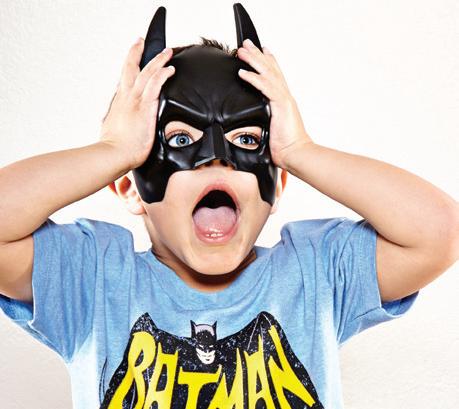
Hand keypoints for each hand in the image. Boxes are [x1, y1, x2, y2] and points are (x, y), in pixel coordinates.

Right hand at [99, 38, 174, 168]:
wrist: (114, 154)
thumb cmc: (114, 148)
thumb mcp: (111, 129)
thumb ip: (115, 121)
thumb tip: (114, 120)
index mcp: (118, 103)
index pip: (124, 80)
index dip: (128, 67)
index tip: (132, 59)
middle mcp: (125, 97)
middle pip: (130, 67)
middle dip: (136, 52)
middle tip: (140, 41)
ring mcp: (134, 100)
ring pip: (146, 72)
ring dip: (157, 60)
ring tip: (166, 52)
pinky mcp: (145, 107)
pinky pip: (155, 84)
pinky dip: (162, 74)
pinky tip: (170, 69)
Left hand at [237, 39, 312, 168]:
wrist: (295, 154)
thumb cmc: (285, 147)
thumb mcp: (273, 130)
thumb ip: (266, 121)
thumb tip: (255, 123)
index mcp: (284, 101)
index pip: (276, 76)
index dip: (269, 61)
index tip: (261, 49)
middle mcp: (285, 97)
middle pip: (271, 69)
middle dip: (258, 55)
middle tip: (246, 43)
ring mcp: (283, 100)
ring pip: (267, 74)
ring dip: (253, 61)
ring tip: (241, 52)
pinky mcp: (280, 106)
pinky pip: (265, 88)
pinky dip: (253, 78)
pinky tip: (243, 72)